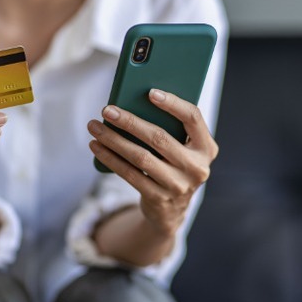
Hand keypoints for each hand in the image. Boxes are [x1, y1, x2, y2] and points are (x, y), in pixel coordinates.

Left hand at [87, 88, 218, 235]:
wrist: (172, 209)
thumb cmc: (174, 165)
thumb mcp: (183, 149)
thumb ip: (171, 129)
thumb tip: (133, 103)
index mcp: (206, 148)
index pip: (193, 118)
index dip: (173, 104)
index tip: (150, 93)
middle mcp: (196, 167)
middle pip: (159, 138)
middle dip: (130, 121)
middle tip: (107, 110)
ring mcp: (178, 185)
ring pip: (140, 157)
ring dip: (113, 140)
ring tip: (95, 127)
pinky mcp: (158, 198)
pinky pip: (129, 174)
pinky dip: (110, 158)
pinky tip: (97, 146)